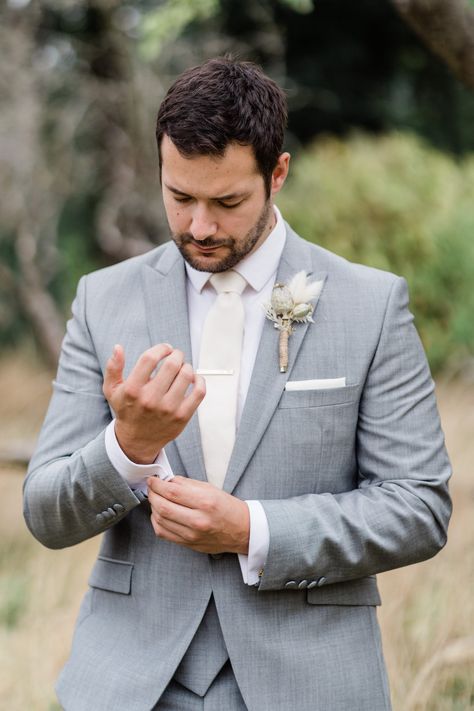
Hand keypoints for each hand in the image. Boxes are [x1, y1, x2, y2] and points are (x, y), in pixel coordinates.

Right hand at [103, 344, 205, 463]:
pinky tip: (193, 379)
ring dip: (187, 366)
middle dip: (176, 355)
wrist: (137, 440)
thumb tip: (117, 347)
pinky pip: (199, 392)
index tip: (165, 349)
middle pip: (172, 365)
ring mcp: (168, 409)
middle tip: (176, 356)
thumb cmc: (127, 410)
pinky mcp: (182, 416)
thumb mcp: (112, 390)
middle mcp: (150, 399)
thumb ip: (113, 368)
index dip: (161, 348)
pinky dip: (200, 380)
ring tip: (182, 368)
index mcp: (132, 390)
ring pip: (187, 375)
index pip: (149, 358)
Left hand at [147, 476, 249, 554]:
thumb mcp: (210, 489)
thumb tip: (167, 480)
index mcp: (205, 502)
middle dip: (152, 495)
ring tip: (156, 499)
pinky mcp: (188, 544)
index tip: (152, 480)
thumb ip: (186, 484)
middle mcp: (198, 520)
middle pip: (163, 507)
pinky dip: (156, 521)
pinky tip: (159, 514)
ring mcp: (192, 535)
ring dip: (153, 507)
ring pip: (160, 520)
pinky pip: (163, 533)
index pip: (172, 492)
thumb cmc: (227, 507)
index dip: (157, 484)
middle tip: (151, 488)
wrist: (242, 530)